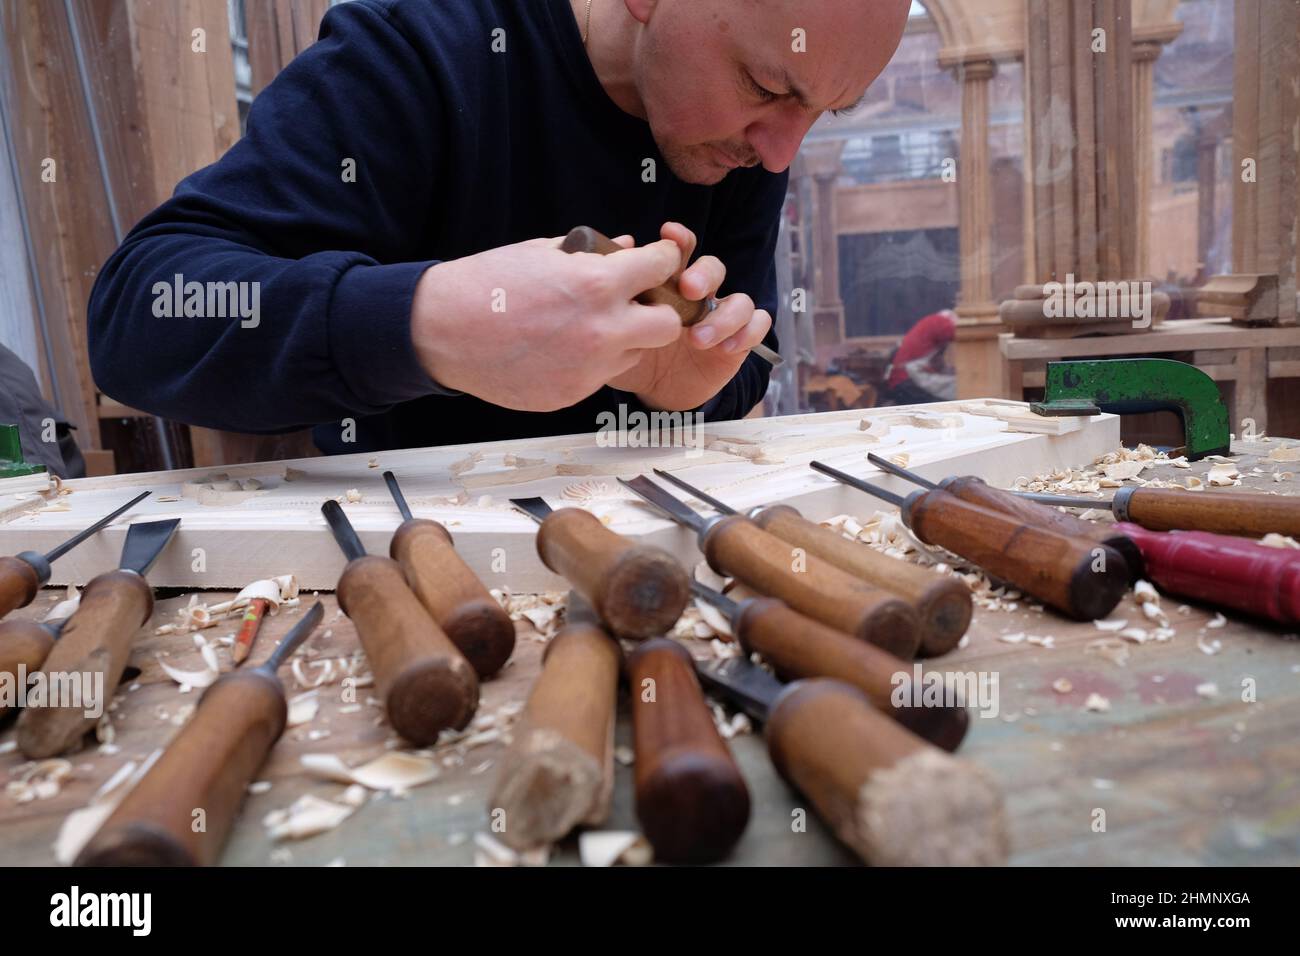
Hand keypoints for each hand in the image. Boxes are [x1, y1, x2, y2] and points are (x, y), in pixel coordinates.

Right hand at [410, 236, 683, 411]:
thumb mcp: (544, 252)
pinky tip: (563, 348)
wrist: (444, 331)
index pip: (664, 266)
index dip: (663, 260)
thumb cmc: (488, 285)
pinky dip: (593, 362)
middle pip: (669, 325)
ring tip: (589, 325)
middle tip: (637, 303)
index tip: (656, 261)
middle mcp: (603, 330)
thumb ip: (595, 253)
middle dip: (659, 310)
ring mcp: (589, 368)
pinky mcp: (573, 394)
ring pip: (636, 354)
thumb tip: (629, 248)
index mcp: (598, 284)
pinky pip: (602, 376)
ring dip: (625, 338)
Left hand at [606, 222, 772, 411]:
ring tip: (697, 338)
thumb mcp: (618, 328)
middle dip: (704, 275)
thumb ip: (618, 291)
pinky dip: (747, 333)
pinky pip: (757, 326)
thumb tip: (623, 244)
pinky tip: (725, 348)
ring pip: (740, 300)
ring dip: (723, 316)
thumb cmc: (636, 353)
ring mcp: (722, 317)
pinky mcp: (739, 341)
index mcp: (671, 284)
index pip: (682, 250)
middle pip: (714, 268)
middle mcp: (700, 296)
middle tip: (688, 290)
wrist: (653, 392)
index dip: (680, 239)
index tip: (670, 234)